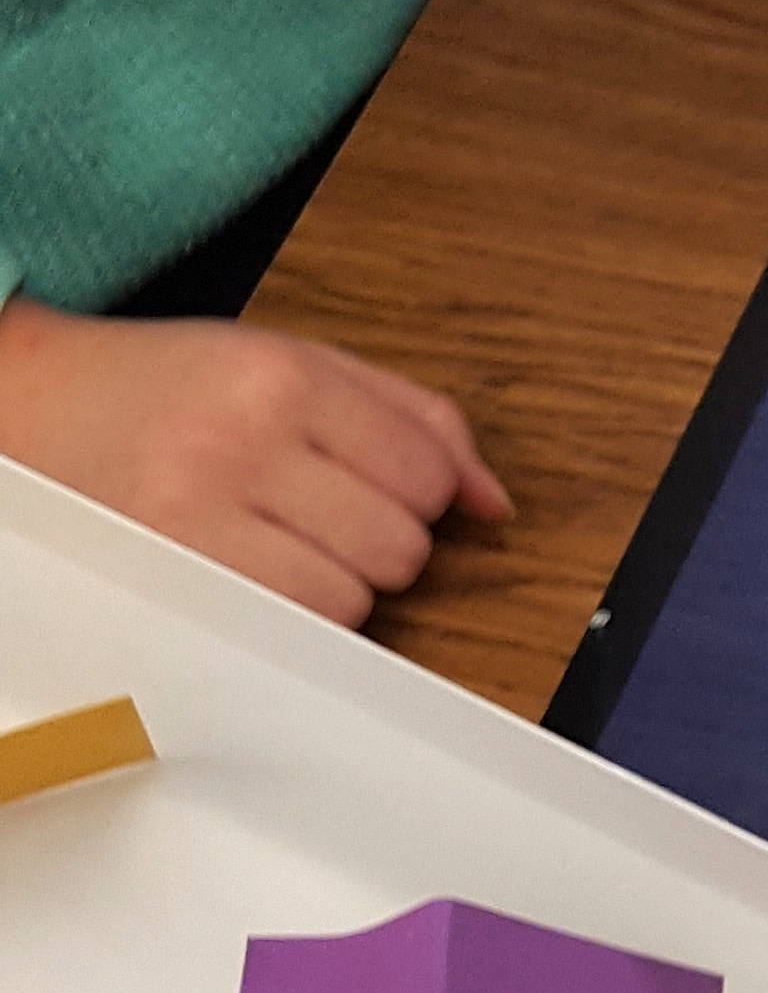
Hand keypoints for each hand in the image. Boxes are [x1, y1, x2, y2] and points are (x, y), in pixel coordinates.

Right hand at [0, 297, 509, 626]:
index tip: (368, 483)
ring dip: (333, 582)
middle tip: (307, 511)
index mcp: (278, 377)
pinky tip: (249, 570)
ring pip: (359, 595)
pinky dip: (295, 613)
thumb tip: (494, 501)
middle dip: (374, 540)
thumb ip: (408, 419)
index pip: (428, 472)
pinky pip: (304, 628)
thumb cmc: (159, 391)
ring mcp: (207, 516)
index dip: (415, 491)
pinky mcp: (185, 580)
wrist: (22, 406)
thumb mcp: (282, 364)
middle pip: (403, 544)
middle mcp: (244, 442)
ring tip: (267, 536)